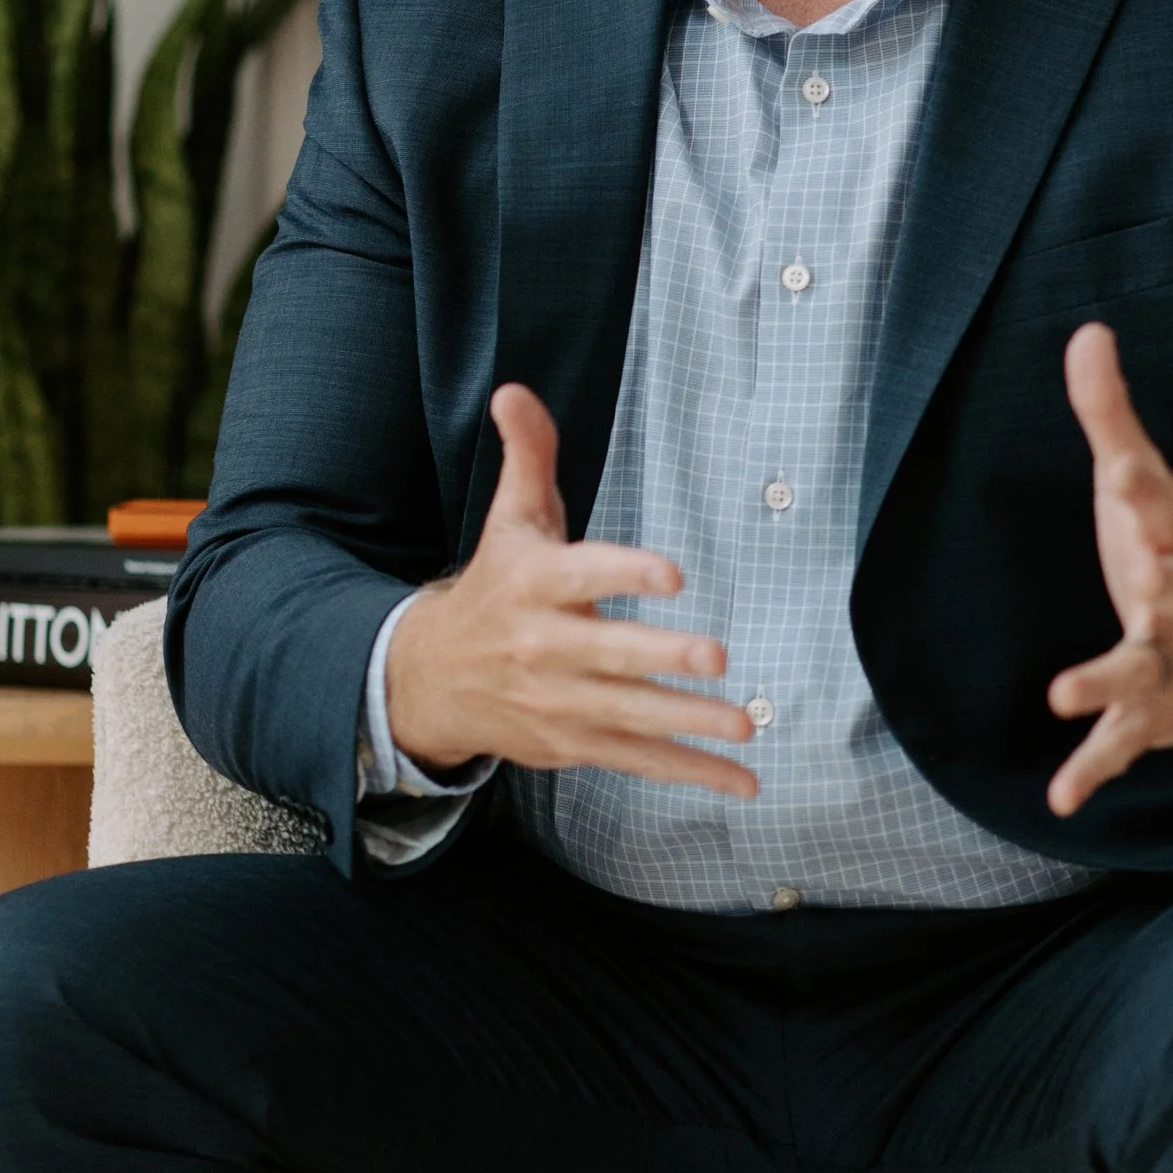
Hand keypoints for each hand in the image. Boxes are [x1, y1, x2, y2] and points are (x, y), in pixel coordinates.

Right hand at [384, 383, 759, 795]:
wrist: (429, 680)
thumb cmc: (493, 589)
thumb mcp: (508, 521)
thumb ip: (528, 457)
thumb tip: (516, 391)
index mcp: (531, 584)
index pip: (580, 573)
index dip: (625, 572)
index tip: (674, 572)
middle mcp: (543, 646)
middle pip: (607, 654)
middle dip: (661, 657)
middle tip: (716, 655)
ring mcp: (559, 701)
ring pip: (628, 714)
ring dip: (688, 722)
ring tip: (743, 725)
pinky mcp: (573, 742)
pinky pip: (637, 761)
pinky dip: (690, 773)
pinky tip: (742, 781)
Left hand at [1046, 323, 1172, 817]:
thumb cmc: (1168, 550)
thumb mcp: (1142, 482)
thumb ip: (1110, 413)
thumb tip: (1087, 331)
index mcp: (1168, 536)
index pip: (1156, 502)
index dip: (1140, 485)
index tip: (1122, 465)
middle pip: (1170, 584)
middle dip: (1161, 578)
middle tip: (1148, 570)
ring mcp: (1166, 659)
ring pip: (1141, 671)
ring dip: (1105, 683)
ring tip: (1063, 694)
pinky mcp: (1149, 713)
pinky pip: (1120, 745)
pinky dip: (1091, 771)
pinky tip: (1060, 799)